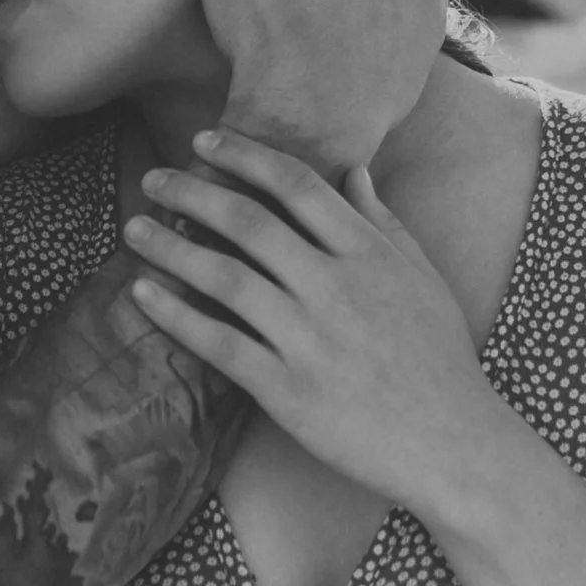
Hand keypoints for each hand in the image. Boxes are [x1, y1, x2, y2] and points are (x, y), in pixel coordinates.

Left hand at [122, 132, 489, 513]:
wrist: (451, 444)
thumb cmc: (440, 358)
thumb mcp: (423, 277)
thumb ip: (384, 221)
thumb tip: (354, 169)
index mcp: (368, 254)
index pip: (296, 185)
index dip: (244, 156)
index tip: (204, 142)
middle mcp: (335, 288)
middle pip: (249, 223)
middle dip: (192, 192)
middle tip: (153, 179)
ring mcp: (309, 339)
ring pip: (225, 278)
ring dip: (171, 248)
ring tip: (133, 229)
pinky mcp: (287, 390)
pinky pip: (220, 344)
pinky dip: (176, 316)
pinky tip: (142, 295)